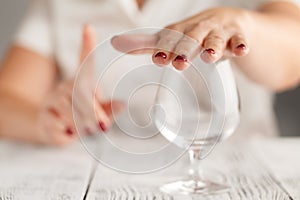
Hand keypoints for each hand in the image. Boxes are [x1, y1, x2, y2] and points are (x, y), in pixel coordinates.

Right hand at [38, 25, 123, 145]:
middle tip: (102, 126)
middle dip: (93, 111)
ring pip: (68, 110)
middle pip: (79, 93)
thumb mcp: (95, 112)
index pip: (84, 62)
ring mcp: (52, 101)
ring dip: (81, 123)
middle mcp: (64, 87)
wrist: (48, 126)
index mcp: (80, 83)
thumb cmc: (78, 115)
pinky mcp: (44, 117)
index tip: (88, 28)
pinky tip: (68, 132)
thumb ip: (108, 109)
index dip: (86, 45)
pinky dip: (68, 133)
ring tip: (88, 131)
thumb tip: (123, 105)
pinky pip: (58, 125)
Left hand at [112, 7, 250, 69]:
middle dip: (186, 49)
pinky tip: (242, 51)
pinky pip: (240, 40)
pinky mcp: (238, 36)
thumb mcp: (173, 38)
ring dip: (213, 46)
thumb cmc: (196, 33)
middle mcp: (199, 28)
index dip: (165, 47)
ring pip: (216, 38)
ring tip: (209, 56)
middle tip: (180, 63)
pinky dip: (241, 45)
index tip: (158, 59)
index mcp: (182, 30)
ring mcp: (219, 32)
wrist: (230, 22)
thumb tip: (116, 43)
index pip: (171, 37)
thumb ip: (148, 44)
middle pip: (192, 37)